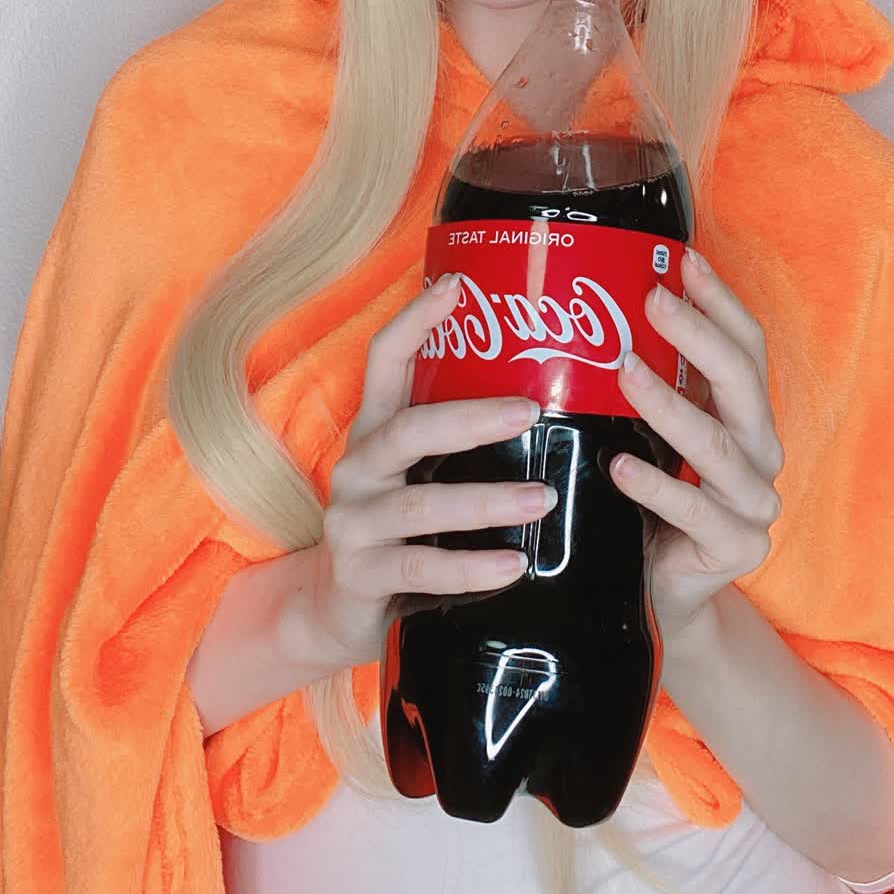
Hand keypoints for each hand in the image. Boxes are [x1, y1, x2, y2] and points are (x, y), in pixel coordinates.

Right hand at [302, 275, 558, 668]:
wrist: (337, 608)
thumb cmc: (400, 529)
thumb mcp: (421, 475)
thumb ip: (463, 443)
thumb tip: (556, 403)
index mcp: (376, 432)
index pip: (385, 361)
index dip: (415, 321)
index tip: (457, 286)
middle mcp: (358, 469)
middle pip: (407, 430)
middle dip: (470, 418)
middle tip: (530, 412)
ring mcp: (353, 522)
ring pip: (419, 504)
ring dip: (486, 501)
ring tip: (542, 498)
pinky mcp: (359, 574)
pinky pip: (418, 567)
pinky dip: (469, 568)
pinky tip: (513, 566)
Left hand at [610, 245, 784, 650]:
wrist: (662, 592)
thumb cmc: (650, 503)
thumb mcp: (651, 436)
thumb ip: (645, 386)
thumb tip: (591, 308)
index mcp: (747, 418)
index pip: (746, 347)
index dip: (720, 302)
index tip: (683, 261)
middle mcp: (760, 453)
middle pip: (741, 382)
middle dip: (697, 335)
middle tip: (651, 301)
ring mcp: (753, 504)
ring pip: (714, 444)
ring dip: (667, 403)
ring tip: (624, 370)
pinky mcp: (737, 548)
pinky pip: (693, 509)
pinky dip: (655, 484)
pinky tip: (619, 465)